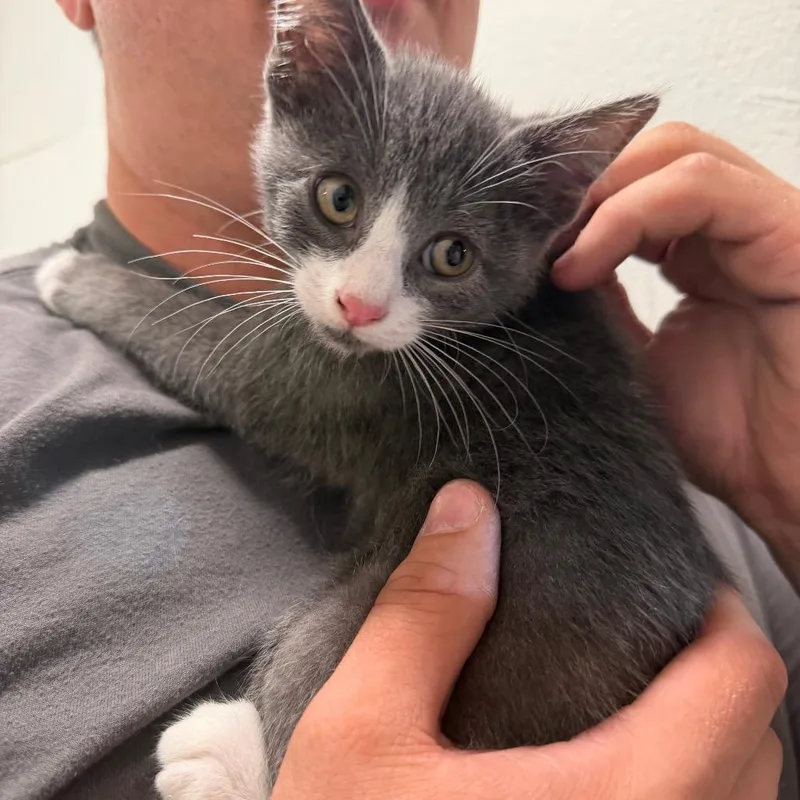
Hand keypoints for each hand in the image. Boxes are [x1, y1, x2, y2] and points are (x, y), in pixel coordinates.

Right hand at [271, 480, 785, 799]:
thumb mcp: (359, 734)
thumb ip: (422, 616)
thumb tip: (466, 508)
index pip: (743, 683)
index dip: (720, 615)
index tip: (675, 586)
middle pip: (757, 745)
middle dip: (715, 677)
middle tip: (645, 636)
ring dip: (708, 742)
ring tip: (630, 701)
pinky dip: (686, 794)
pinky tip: (607, 778)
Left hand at [552, 123, 799, 583]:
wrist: (791, 483)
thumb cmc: (728, 434)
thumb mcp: (636, 361)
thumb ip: (601, 306)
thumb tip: (544, 270)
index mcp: (701, 255)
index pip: (630, 186)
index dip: (567, 205)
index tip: (509, 243)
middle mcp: (731, 231)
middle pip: (646, 157)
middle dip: (577, 192)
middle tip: (525, 243)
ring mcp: (762, 225)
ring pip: (673, 153)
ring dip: (596, 198)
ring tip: (551, 261)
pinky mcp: (790, 234)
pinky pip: (702, 187)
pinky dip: (629, 213)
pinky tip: (580, 266)